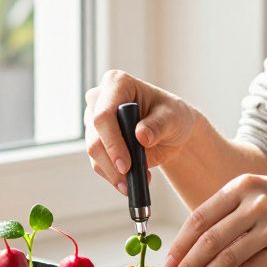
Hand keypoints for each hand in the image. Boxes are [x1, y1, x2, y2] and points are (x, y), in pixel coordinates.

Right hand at [84, 69, 200, 193]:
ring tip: (133, 183)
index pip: (103, 115)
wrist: (171, 132)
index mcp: (116, 84)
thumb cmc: (172, 116)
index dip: (112, 142)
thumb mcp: (173, 118)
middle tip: (129, 180)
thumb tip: (141, 136)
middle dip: (111, 163)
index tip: (125, 165)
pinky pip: (98, 162)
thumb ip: (158, 125)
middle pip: (95, 136)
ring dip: (113, 173)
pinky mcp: (96, 140)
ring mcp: (94, 120)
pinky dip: (113, 175)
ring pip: (94, 152)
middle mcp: (99, 99)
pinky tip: (129, 180)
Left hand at [165, 174, 266, 266]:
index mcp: (243, 186)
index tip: (171, 258)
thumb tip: (198, 243)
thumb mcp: (262, 192)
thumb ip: (232, 212)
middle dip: (189, 263)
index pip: (200, 217)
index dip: (181, 242)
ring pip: (227, 257)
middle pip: (210, 239)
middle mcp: (256, 203)